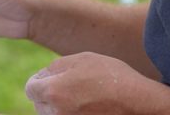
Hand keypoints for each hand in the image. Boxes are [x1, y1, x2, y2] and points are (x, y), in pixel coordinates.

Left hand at [25, 52, 155, 114]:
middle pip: (39, 104)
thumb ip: (54, 67)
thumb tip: (42, 76)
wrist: (138, 102)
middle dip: (47, 94)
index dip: (39, 80)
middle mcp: (56, 113)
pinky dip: (70, 114)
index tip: (50, 78)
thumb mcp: (80, 60)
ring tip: (79, 97)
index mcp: (53, 92)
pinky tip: (86, 107)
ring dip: (58, 107)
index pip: (31, 89)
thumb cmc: (110, 77)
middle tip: (69, 86)